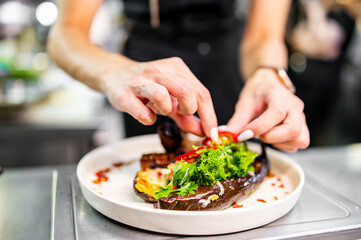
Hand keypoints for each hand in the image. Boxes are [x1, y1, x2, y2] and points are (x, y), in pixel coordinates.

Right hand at [101, 56, 216, 135]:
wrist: (114, 75)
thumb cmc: (148, 88)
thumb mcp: (171, 99)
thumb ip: (187, 116)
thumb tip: (203, 132)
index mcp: (176, 68)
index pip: (201, 92)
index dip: (209, 116)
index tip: (212, 134)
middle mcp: (160, 70)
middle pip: (187, 91)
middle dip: (189, 109)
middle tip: (181, 113)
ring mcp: (141, 81)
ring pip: (163, 97)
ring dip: (165, 110)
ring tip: (158, 108)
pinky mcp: (125, 95)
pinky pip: (144, 114)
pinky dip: (148, 119)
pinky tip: (144, 112)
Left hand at [226, 68, 309, 150]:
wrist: (269, 83)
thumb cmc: (258, 91)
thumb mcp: (245, 103)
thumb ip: (237, 121)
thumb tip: (225, 135)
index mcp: (279, 96)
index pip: (276, 113)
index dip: (259, 127)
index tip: (244, 134)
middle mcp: (295, 107)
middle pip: (293, 130)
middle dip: (271, 138)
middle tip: (257, 134)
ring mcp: (301, 117)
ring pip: (300, 139)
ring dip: (280, 142)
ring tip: (266, 134)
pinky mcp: (302, 126)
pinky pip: (300, 142)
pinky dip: (285, 145)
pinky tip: (273, 137)